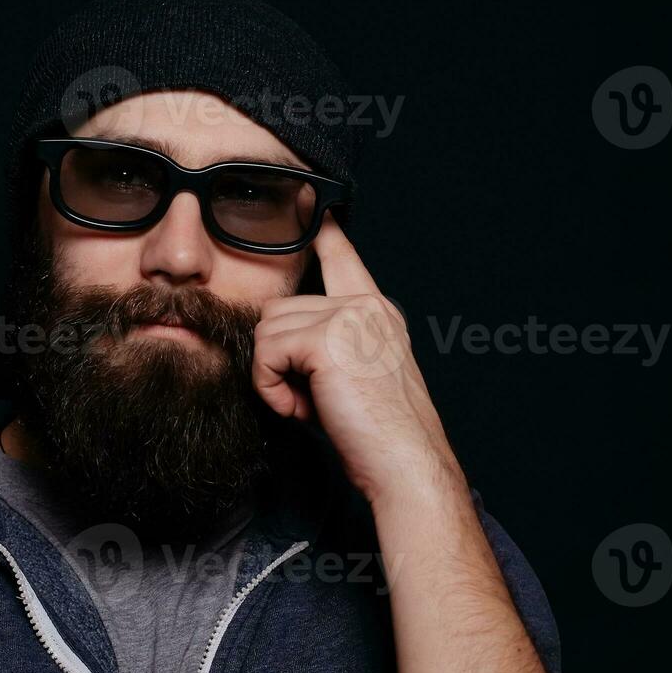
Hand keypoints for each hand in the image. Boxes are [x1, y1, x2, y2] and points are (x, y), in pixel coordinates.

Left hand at [252, 215, 462, 505]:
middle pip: (279, 310)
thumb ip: (322, 349)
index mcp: (377, 313)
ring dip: (274, 377)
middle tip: (312, 402)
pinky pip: (266, 352)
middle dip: (280, 361)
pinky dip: (272, 388)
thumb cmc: (376, 441)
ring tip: (312, 408)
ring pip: (267, 330)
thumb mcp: (349, 381)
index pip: (345, 261)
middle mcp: (366, 306)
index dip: (328, 235)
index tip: (317, 205)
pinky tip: (302, 410)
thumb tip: (272, 342)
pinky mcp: (328, 338)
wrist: (405, 467)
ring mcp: (349, 316)